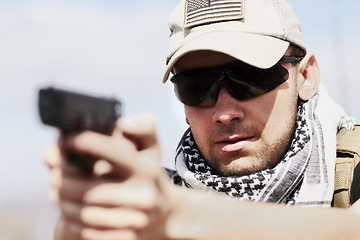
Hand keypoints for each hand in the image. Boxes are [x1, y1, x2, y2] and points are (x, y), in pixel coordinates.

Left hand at [45, 114, 171, 239]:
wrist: (168, 215)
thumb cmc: (150, 176)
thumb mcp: (150, 149)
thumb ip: (138, 128)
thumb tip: (119, 124)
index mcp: (146, 169)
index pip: (109, 151)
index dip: (81, 142)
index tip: (64, 139)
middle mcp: (143, 195)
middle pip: (87, 188)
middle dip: (62, 179)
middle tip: (53, 172)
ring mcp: (135, 220)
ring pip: (84, 212)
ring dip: (62, 200)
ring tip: (56, 191)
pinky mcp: (127, 239)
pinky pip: (88, 232)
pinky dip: (70, 221)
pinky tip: (67, 211)